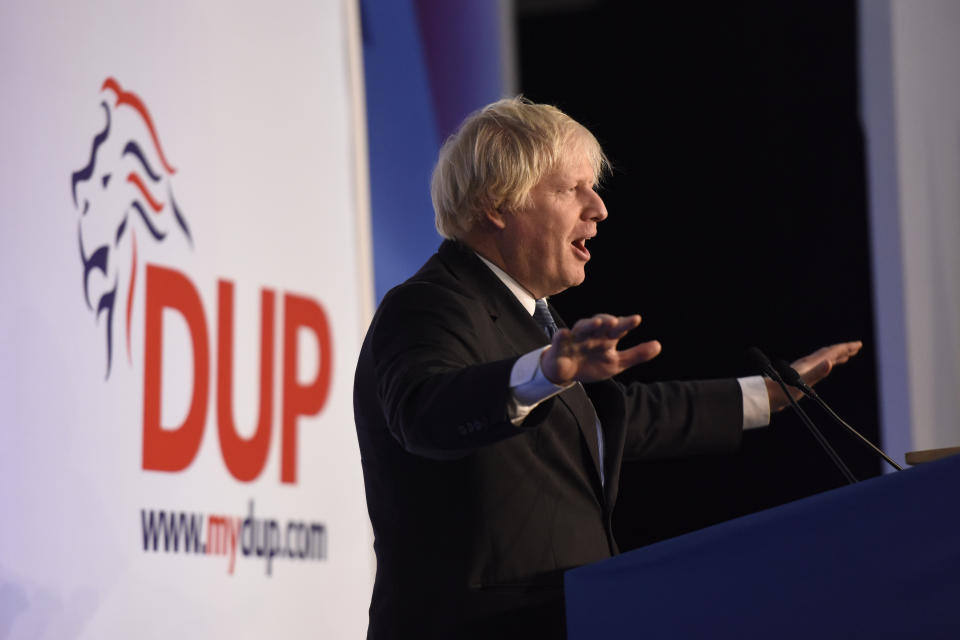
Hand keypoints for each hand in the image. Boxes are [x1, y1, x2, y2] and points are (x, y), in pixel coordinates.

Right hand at [540, 313, 661, 385]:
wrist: (565, 373)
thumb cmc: (591, 364)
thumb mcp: (616, 363)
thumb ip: (636, 355)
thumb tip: (658, 345)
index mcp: (606, 337)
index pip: (618, 328)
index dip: (626, 323)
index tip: (636, 320)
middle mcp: (592, 334)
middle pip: (600, 324)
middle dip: (607, 321)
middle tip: (615, 322)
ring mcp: (575, 339)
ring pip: (581, 328)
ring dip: (589, 325)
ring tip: (597, 323)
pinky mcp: (559, 346)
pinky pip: (559, 338)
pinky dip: (562, 335)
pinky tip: (565, 333)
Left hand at [766, 341, 862, 411]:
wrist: (767, 396)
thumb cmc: (783, 391)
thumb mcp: (803, 383)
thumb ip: (817, 373)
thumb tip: (830, 362)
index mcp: (810, 363)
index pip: (831, 352)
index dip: (845, 348)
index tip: (858, 344)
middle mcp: (807, 364)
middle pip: (828, 353)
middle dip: (843, 350)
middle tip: (857, 347)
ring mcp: (803, 370)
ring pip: (823, 359)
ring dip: (836, 356)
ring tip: (846, 356)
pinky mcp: (800, 377)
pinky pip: (818, 367)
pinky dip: (826, 365)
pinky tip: (826, 369)